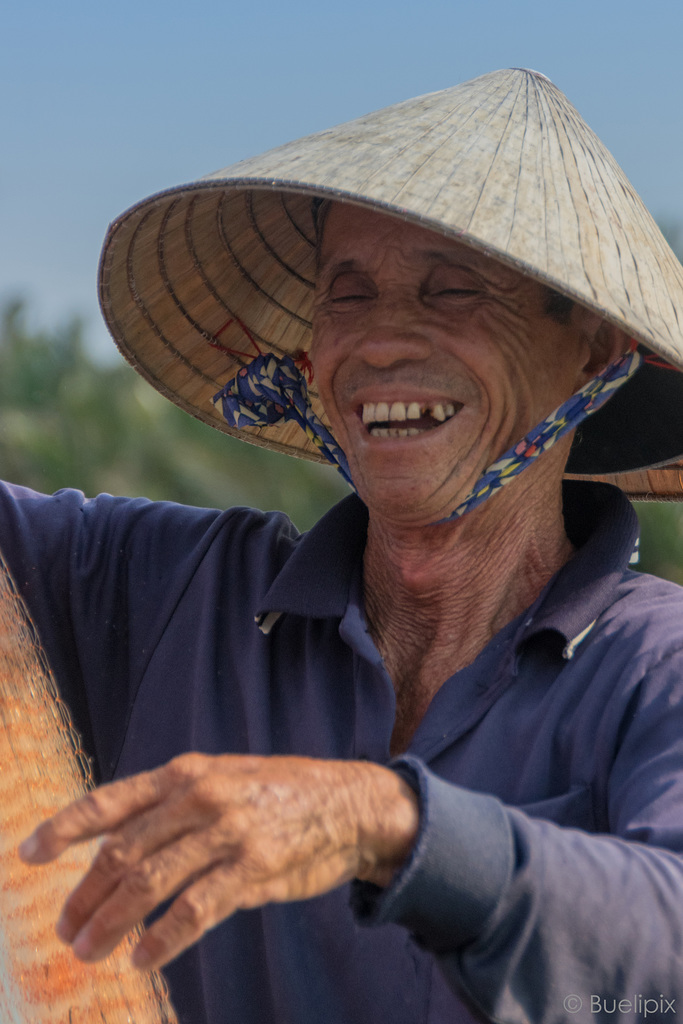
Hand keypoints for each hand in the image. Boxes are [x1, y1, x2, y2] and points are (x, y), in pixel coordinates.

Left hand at [18, 753, 418, 969]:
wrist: (349, 803)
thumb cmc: (280, 794)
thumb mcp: (222, 779)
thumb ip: (173, 805)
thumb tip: (116, 844)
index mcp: (186, 772)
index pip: (110, 802)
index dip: (64, 828)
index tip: (29, 854)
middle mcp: (199, 796)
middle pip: (121, 852)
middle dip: (84, 895)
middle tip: (67, 929)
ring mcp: (226, 832)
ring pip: (148, 883)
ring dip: (110, 924)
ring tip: (90, 951)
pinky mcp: (253, 868)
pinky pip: (193, 910)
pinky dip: (161, 939)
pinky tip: (143, 957)